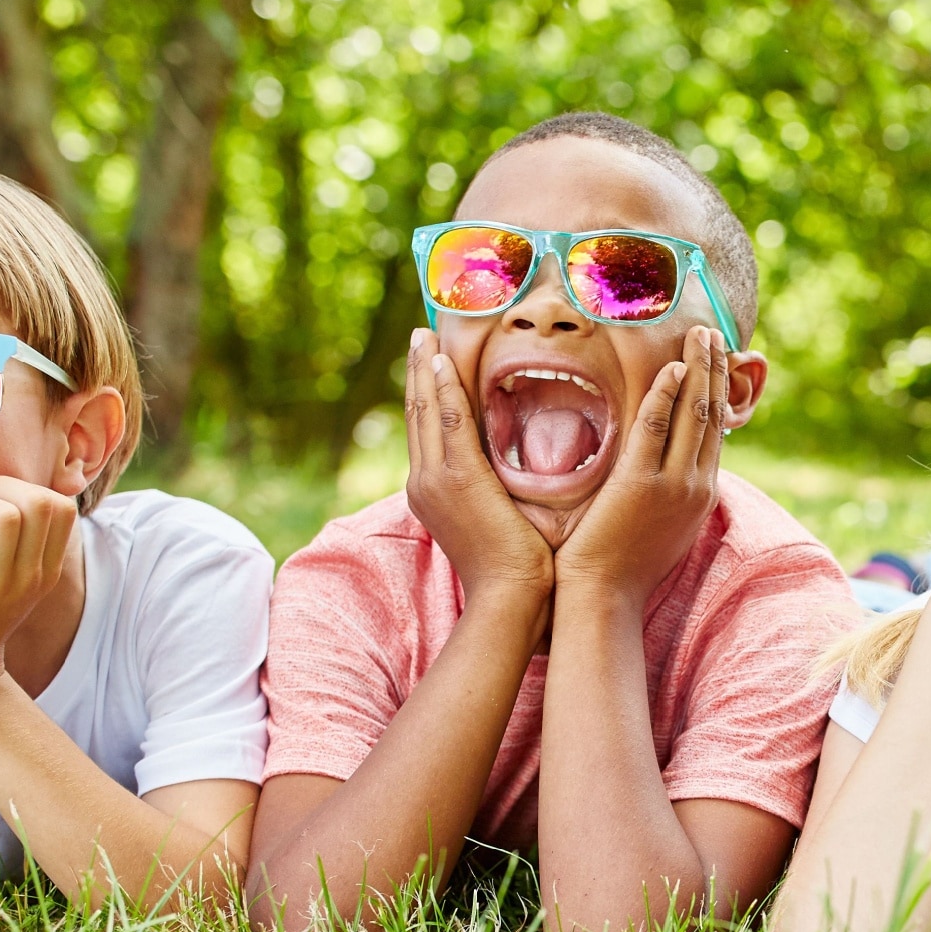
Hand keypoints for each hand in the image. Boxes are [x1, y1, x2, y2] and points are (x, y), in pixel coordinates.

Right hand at [404, 328, 552, 609]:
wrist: (509, 597)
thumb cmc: (514, 568)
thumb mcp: (493, 520)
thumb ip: (490, 491)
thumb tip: (507, 473)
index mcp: (430, 492)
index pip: (425, 431)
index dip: (425, 393)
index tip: (427, 361)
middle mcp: (423, 482)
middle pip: (417, 414)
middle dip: (416, 372)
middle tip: (419, 334)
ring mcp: (435, 480)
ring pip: (426, 411)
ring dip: (424, 369)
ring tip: (423, 336)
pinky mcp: (457, 479)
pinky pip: (448, 422)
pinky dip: (442, 390)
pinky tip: (439, 362)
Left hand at [553, 325, 729, 602]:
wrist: (605, 598)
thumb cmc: (622, 566)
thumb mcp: (662, 527)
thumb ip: (669, 493)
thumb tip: (668, 467)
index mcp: (700, 494)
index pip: (714, 431)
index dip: (717, 391)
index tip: (716, 359)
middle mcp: (695, 485)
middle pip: (712, 415)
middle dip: (714, 370)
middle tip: (712, 333)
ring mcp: (672, 484)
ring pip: (693, 415)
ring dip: (698, 370)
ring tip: (700, 335)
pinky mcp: (640, 484)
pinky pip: (655, 429)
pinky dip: (665, 396)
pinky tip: (670, 370)